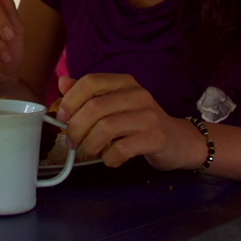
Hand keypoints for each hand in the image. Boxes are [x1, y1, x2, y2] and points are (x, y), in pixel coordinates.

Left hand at [56, 74, 197, 170]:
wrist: (178, 140)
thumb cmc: (139, 122)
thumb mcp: (115, 103)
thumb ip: (89, 94)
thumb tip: (62, 83)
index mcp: (124, 82)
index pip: (91, 81)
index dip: (70, 99)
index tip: (61, 117)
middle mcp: (137, 95)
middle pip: (95, 107)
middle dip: (76, 128)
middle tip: (71, 142)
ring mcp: (149, 116)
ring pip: (105, 128)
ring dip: (90, 144)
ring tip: (89, 151)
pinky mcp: (156, 138)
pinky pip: (121, 149)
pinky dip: (109, 158)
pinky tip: (110, 159)